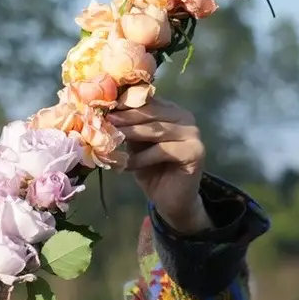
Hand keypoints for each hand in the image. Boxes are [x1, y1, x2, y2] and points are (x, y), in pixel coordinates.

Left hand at [111, 98, 210, 234]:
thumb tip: (106, 112)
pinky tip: (127, 164)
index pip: (147, 100)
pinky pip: (162, 151)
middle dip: (126, 116)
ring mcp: (192, 134)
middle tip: (105, 119)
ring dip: (131, 134)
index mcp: (171, 110)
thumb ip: (128, 126)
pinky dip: (142, 158)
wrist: (171, 199)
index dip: (125, 102)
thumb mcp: (136, 144)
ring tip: (111, 139)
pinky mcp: (195, 151)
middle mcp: (185, 117)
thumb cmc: (150, 169)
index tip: (103, 104)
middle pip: (151, 112)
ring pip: (156, 130)